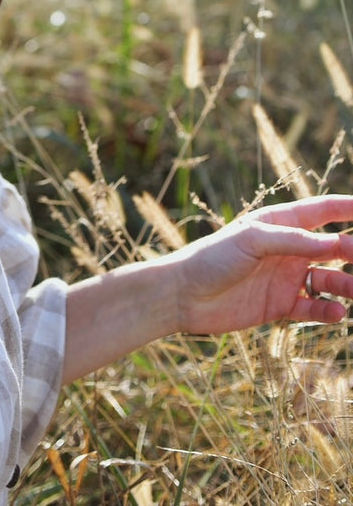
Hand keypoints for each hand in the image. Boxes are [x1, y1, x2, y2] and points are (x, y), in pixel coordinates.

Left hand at [172, 194, 352, 335]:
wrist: (184, 295)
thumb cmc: (213, 257)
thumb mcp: (252, 241)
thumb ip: (292, 241)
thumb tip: (332, 242)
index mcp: (279, 224)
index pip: (321, 211)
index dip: (347, 208)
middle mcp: (286, 250)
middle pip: (331, 248)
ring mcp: (285, 278)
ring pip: (328, 280)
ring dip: (347, 285)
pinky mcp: (280, 306)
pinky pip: (312, 308)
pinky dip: (328, 311)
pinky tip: (337, 313)